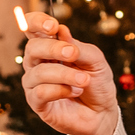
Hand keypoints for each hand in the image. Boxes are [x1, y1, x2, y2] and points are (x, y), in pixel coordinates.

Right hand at [18, 11, 118, 134]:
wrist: (102, 112)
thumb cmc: (97, 83)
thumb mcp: (95, 60)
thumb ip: (78, 46)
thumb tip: (61, 31)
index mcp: (49, 47)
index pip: (32, 28)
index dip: (36, 22)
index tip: (52, 26)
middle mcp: (38, 63)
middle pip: (32, 48)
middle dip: (54, 48)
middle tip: (74, 54)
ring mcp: (35, 83)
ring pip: (38, 72)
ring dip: (65, 74)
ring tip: (84, 80)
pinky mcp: (37, 103)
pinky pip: (40, 92)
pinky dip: (60, 90)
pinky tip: (74, 92)